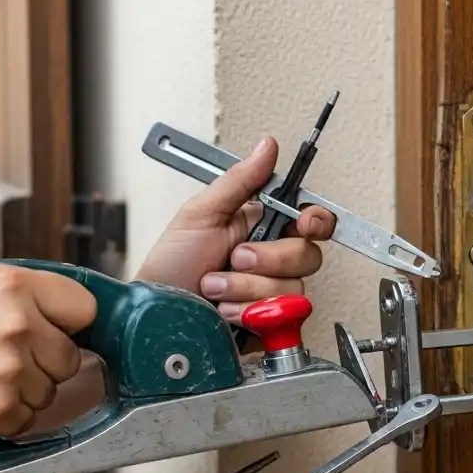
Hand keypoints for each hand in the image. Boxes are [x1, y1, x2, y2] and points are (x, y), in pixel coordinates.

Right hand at [0, 264, 95, 438]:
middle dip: (45, 363)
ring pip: (50, 392)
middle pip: (70, 357)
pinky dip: (6, 416)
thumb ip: (24, 293)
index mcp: (14, 285)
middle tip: (6, 358)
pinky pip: (27, 418)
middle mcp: (18, 324)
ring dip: (24, 391)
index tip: (59, 331)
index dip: (71, 323)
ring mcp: (10, 368)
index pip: (85, 308)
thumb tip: (66, 310)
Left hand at [137, 137, 336, 322]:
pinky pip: (281, 318)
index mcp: (263, 229)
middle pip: (307, 256)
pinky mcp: (270, 324)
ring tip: (215, 289)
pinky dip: (249, 313)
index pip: (311, 221)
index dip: (316, 221)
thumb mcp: (200, 214)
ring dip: (246, 288)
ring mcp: (273, 296)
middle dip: (266, 258)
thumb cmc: (172, 264)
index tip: (304, 223)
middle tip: (233, 258)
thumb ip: (239, 181)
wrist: (156, 311)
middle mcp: (274, 262)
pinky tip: (225, 311)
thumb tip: (267, 147)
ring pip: (293, 289)